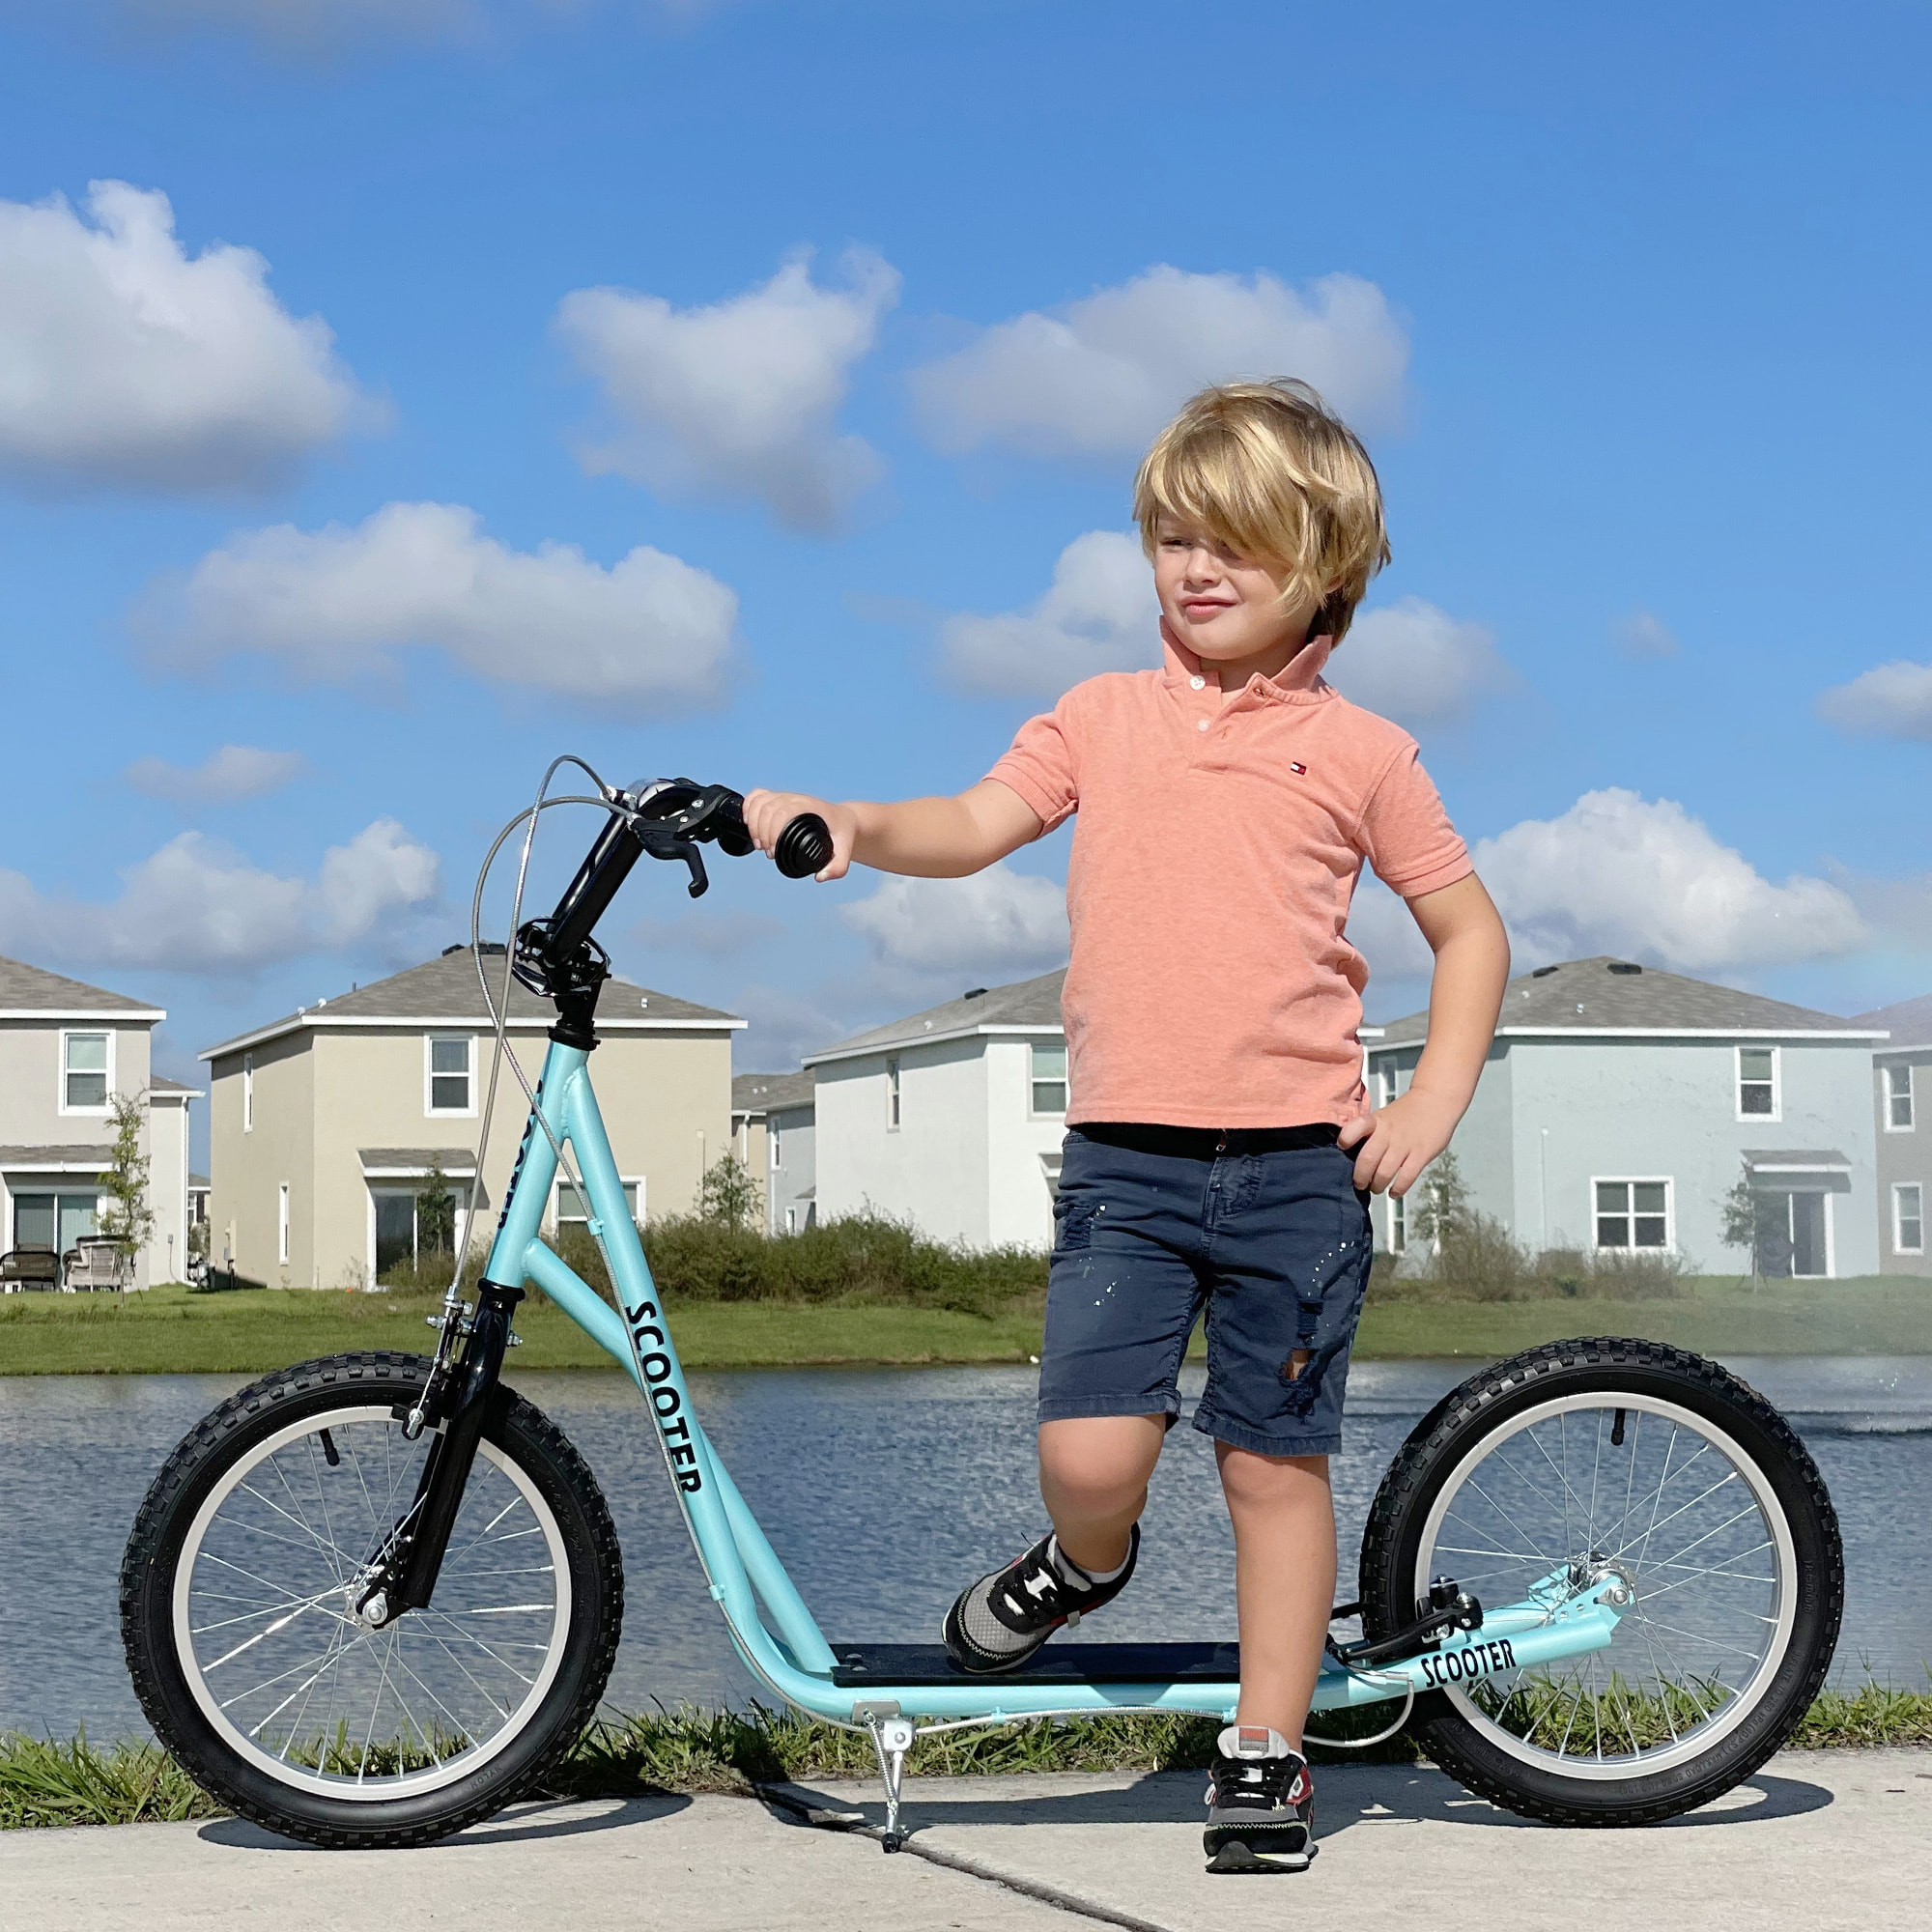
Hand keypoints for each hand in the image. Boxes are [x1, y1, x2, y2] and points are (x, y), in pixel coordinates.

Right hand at [743, 789, 858, 880]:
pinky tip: (748, 823)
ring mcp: (787, 797)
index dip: (772, 832)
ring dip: (753, 822)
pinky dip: (748, 806)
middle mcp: (796, 799)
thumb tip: (819, 877)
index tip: (773, 852)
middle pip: (767, 808)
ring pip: (760, 800)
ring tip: (759, 843)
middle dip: (760, 832)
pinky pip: (758, 795)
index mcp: (810, 807)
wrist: (843, 820)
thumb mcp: (845, 852)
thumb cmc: (843, 835)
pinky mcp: (780, 799)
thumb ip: (837, 868)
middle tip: (768, 852)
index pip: (783, 813)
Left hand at [1337, 1089, 1464, 1195]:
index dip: (1345, 1140)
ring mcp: (1405, 1144)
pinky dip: (1397, 1189)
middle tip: (1359, 1183)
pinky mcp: (1421, 1154)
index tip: (1342, 1149)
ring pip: (1384, 1173)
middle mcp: (1388, 1132)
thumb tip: (1352, 1155)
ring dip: (1377, 1186)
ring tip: (1376, 1188)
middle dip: (1360, 1178)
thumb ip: (1370, 1133)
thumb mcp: (1384, 1116)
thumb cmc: (1406, 1113)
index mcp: (1376, 1121)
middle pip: (1367, 1159)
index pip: (1355, 1128)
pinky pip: (1406, 1178)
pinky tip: (1393, 1192)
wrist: (1436, 1101)